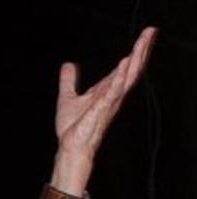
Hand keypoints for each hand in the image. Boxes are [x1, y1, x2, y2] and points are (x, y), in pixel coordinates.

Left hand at [45, 27, 155, 198]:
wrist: (70, 147)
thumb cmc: (72, 128)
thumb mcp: (67, 97)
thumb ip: (69, 81)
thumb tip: (68, 64)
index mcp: (107, 91)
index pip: (124, 68)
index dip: (135, 51)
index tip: (145, 35)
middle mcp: (112, 95)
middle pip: (132, 69)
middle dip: (141, 50)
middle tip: (151, 31)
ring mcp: (109, 103)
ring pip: (127, 77)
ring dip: (135, 59)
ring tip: (143, 42)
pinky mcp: (101, 111)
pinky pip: (113, 92)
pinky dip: (118, 78)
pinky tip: (124, 63)